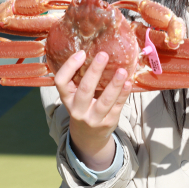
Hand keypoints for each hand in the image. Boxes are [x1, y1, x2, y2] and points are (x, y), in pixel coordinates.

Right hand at [54, 50, 131, 170]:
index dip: (69, 67)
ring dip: (114, 85)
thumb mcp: (75, 97)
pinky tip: (128, 83)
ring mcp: (93, 118)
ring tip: (122, 71)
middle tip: (103, 55)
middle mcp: (78, 109)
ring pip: (104, 101)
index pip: (61, 82)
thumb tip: (96, 51)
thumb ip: (81, 79)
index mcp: (67, 99)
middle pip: (85, 90)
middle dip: (94, 72)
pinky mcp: (108, 122)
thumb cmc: (83, 107)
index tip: (81, 53)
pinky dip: (123, 94)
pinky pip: (117, 107)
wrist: (88, 137)